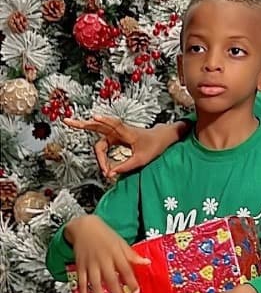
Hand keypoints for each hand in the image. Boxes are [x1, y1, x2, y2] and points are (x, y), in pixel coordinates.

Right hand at [63, 115, 187, 179]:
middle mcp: (119, 131)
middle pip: (98, 127)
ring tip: (73, 132)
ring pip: (99, 138)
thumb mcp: (142, 160)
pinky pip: (103, 144)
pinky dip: (98, 150)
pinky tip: (94, 156)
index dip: (103, 120)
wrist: (162, 139)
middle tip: (67, 121)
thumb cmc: (154, 146)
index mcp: (126, 131)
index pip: (112, 124)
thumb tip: (110, 174)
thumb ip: (125, 167)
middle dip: (82, 124)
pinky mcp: (116, 139)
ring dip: (89, 142)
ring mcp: (116, 134)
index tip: (94, 117)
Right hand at [65, 216, 149, 292]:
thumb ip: (132, 255)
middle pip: (110, 279)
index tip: (135, 292)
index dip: (131, 282)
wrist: (83, 226)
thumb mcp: (121, 242)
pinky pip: (81, 282)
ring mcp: (90, 264)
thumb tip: (147, 262)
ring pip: (95, 283)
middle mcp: (103, 260)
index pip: (125, 270)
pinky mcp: (80, 267)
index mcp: (115, 254)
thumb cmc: (104, 234)